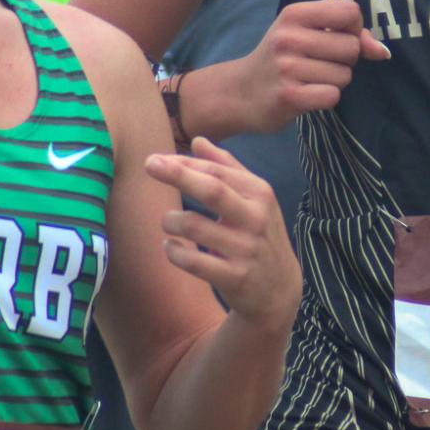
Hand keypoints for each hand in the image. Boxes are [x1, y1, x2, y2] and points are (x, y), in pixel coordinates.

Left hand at [145, 138, 301, 335]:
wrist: (280, 289)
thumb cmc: (259, 235)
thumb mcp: (253, 199)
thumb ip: (227, 168)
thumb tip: (198, 140)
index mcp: (260, 193)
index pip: (217, 171)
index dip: (185, 164)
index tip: (155, 159)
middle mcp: (256, 218)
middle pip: (213, 190)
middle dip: (179, 175)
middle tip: (149, 164)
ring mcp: (246, 249)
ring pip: (196, 226)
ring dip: (171, 221)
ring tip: (168, 223)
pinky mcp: (235, 277)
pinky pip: (194, 262)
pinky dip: (174, 252)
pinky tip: (170, 247)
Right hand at [237, 0, 390, 129]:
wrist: (239, 93)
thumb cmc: (282, 59)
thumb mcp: (306, 34)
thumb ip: (348, 34)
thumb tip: (382, 51)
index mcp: (294, 14)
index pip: (350, 11)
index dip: (354, 28)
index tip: (337, 37)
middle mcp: (288, 37)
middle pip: (352, 46)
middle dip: (346, 60)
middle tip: (320, 64)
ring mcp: (286, 67)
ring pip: (345, 74)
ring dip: (335, 81)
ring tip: (310, 79)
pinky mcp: (288, 96)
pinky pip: (333, 95)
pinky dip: (326, 98)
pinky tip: (307, 95)